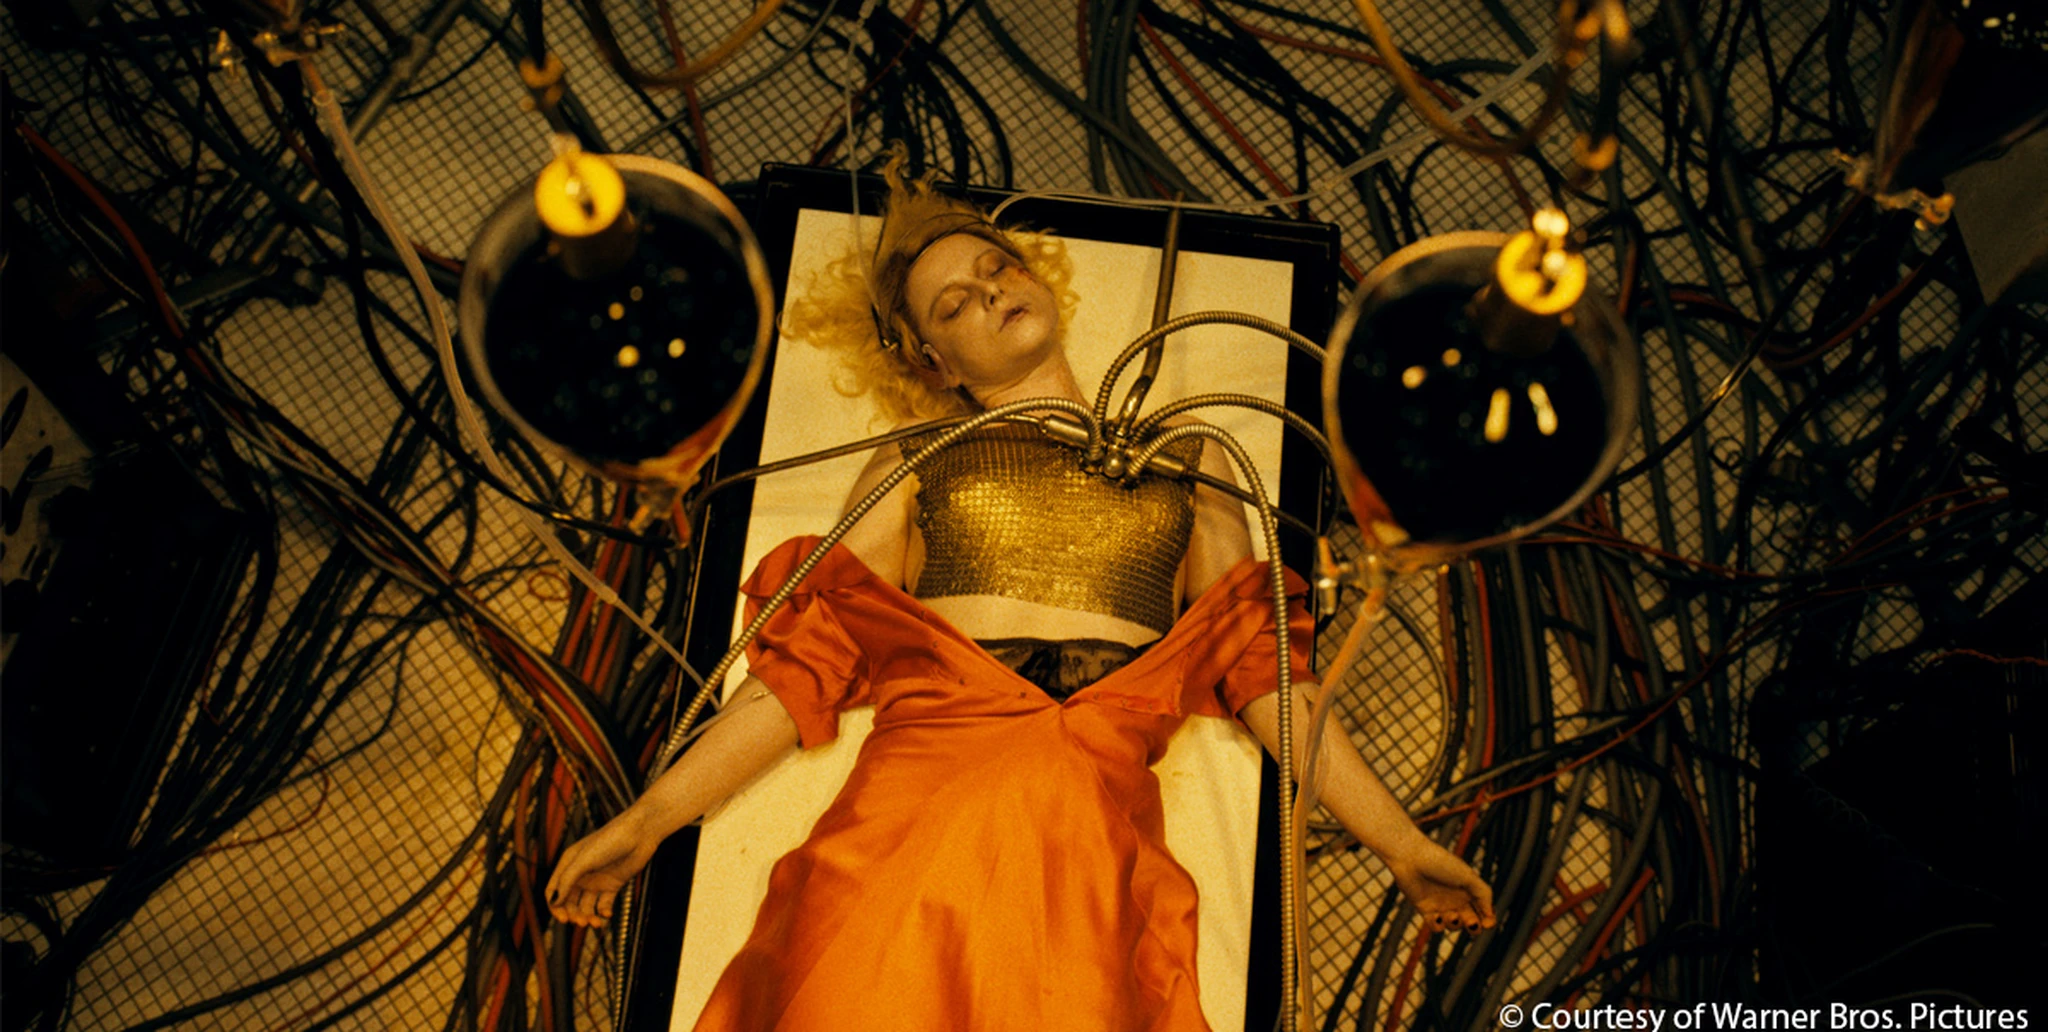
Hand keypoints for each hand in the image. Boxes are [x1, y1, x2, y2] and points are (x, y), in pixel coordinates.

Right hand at [546, 808, 658, 927]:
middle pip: (569, 902)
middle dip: (574, 914)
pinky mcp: (612, 884)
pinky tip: (607, 915)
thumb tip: (554, 902)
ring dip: (588, 916)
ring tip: (596, 923)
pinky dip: (603, 912)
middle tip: (582, 923)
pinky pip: (603, 904)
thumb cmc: (610, 841)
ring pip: (586, 906)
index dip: (555, 907)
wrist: (640, 833)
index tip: (563, 919)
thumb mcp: (584, 860)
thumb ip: (567, 880)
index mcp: (568, 865)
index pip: (554, 891)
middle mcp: (580, 874)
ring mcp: (597, 880)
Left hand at [1388, 841, 1495, 933]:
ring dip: (1455, 925)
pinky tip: (1436, 917)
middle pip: (1471, 922)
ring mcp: (1441, 905)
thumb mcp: (1468, 877)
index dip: (1488, 920)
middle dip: (1473, 927)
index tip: (1488, 923)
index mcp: (1469, 890)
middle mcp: (1456, 899)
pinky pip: (1435, 926)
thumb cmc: (1441, 863)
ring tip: (1451, 915)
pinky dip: (1437, 926)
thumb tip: (1491, 916)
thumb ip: (1483, 894)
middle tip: (1471, 923)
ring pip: (1454, 926)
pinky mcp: (1425, 910)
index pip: (1484, 911)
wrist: (1411, 858)